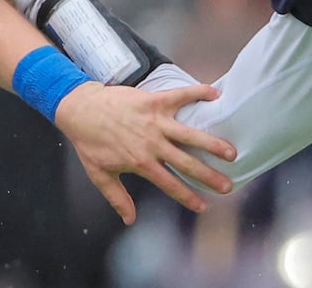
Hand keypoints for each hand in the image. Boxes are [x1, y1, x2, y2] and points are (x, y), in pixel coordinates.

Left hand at [53, 82, 235, 220]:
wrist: (79, 109)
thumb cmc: (89, 142)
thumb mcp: (100, 175)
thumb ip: (117, 197)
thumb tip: (130, 219)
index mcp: (141, 163)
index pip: (170, 185)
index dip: (188, 197)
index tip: (204, 206)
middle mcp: (152, 144)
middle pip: (187, 163)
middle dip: (209, 176)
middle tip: (227, 186)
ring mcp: (154, 121)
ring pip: (190, 134)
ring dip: (212, 143)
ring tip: (232, 152)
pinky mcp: (153, 100)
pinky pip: (181, 95)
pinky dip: (198, 93)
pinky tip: (216, 93)